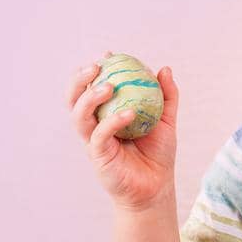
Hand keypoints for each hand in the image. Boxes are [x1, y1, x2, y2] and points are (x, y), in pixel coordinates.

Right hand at [66, 51, 179, 211]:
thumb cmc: (158, 154)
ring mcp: (94, 141)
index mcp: (106, 115)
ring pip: (79, 116)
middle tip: (95, 66)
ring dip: (90, 98)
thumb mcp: (166, 120)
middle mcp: (95, 126)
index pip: (92, 89)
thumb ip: (166, 96)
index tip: (107, 54)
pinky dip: (112, 122)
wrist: (157, 187)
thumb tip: (165, 69)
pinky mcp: (99, 157)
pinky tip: (129, 113)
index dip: (94, 71)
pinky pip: (100, 136)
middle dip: (79, 81)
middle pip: (74, 100)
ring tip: (108, 87)